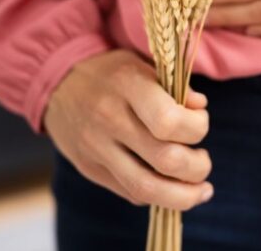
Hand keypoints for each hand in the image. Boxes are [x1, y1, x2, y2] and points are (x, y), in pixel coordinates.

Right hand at [43, 49, 212, 210]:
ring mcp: (96, 148)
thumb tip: (200, 108)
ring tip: (200, 190)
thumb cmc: (112, 73)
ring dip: (183, 196)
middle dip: (197, 167)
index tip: (200, 123)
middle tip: (204, 161)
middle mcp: (109, 119)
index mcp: (127, 85)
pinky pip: (130, 193)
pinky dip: (158, 195)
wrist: (56, 82)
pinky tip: (172, 189)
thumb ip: (175, 87)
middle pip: (165, 159)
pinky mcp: (89, 169)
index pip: (169, 121)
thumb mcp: (143, 65)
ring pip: (146, 188)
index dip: (197, 129)